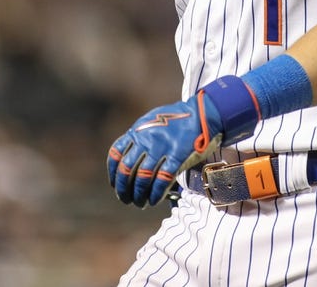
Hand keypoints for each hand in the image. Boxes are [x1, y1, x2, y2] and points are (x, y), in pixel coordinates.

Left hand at [107, 93, 221, 206]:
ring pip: (142, 178)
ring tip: (140, 203)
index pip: (116, 155)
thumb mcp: (152, 121)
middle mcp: (145, 139)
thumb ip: (140, 137)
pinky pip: (162, 180)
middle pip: (126, 169)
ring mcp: (161, 148)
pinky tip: (154, 200)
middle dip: (123, 189)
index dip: (113, 174)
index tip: (115, 185)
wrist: (203, 113)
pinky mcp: (177, 156)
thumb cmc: (177, 119)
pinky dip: (155, 194)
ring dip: (138, 195)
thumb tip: (131, 159)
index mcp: (137, 130)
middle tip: (126, 199)